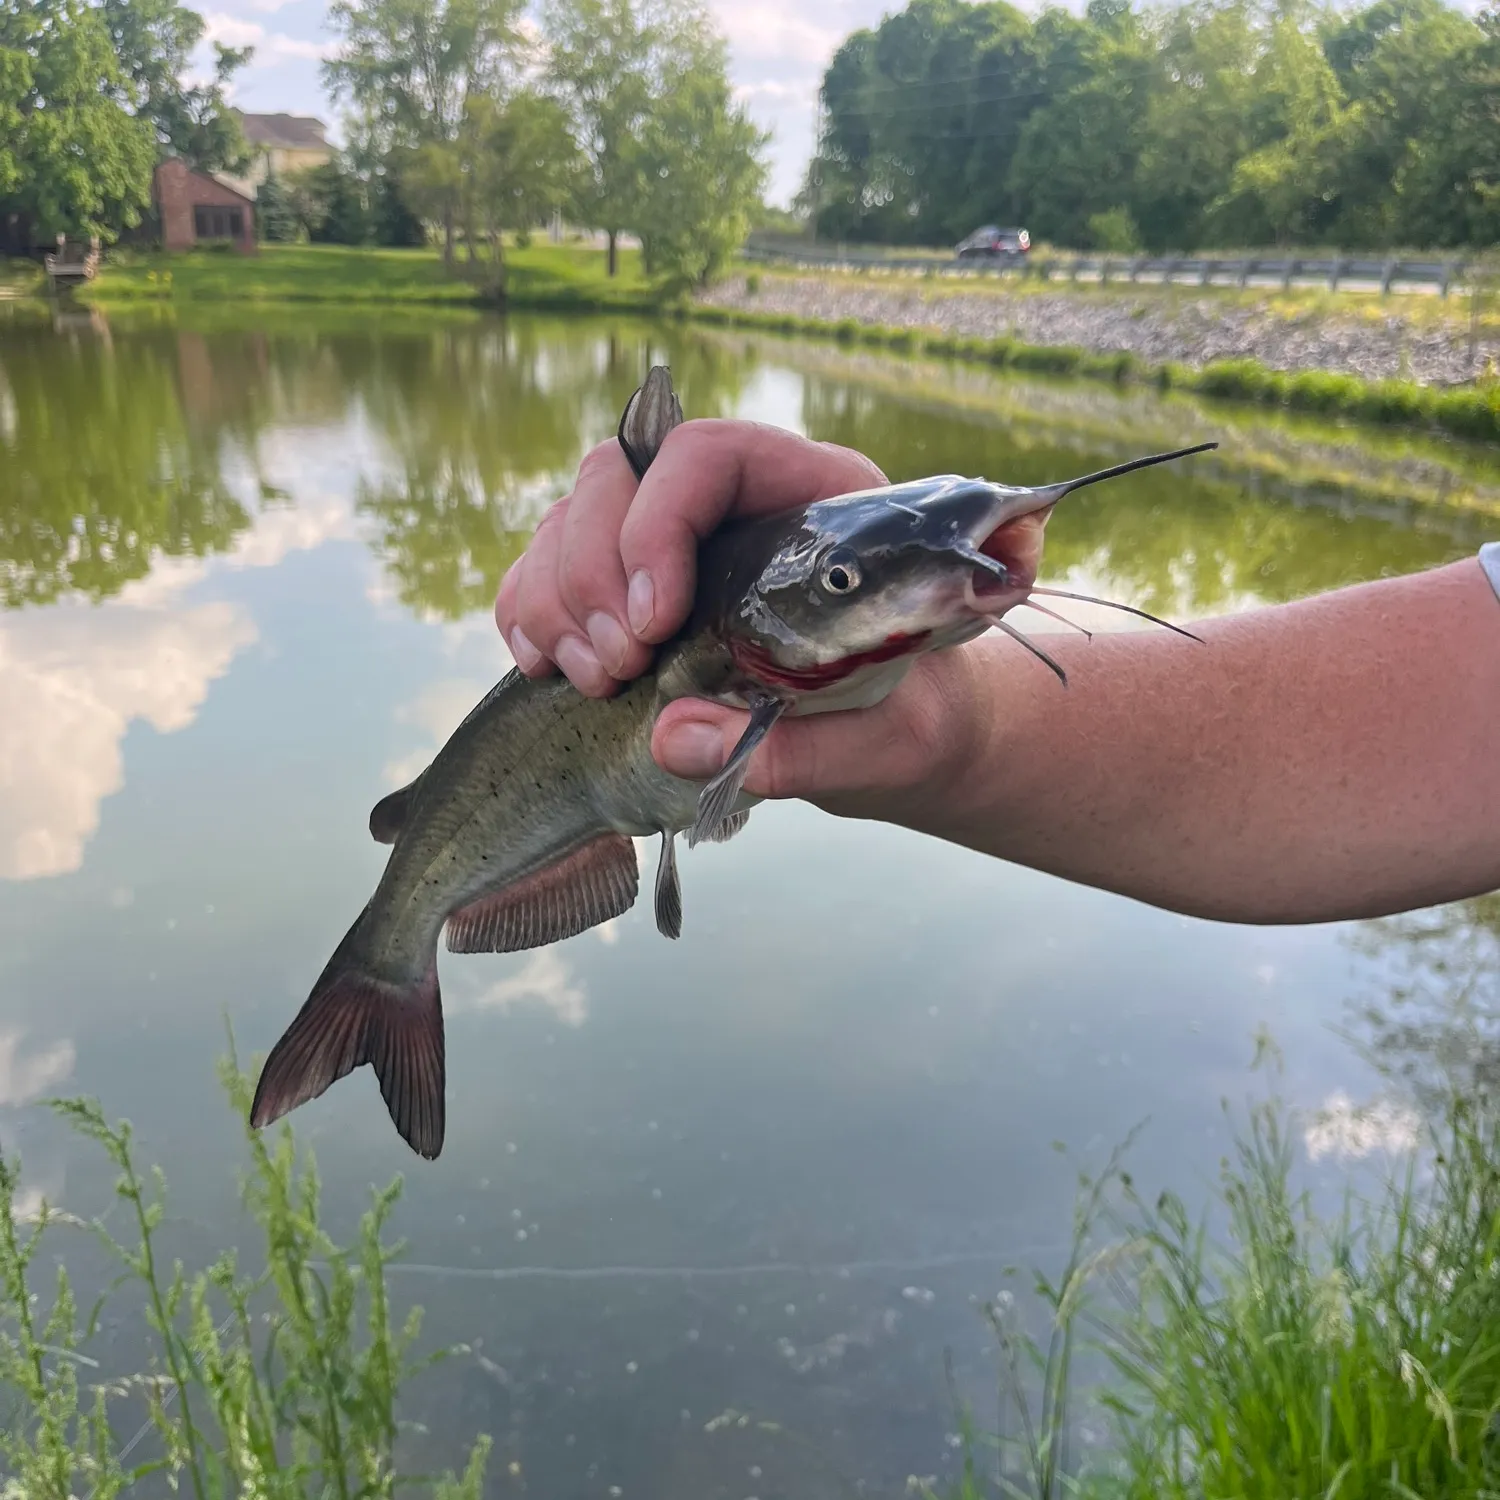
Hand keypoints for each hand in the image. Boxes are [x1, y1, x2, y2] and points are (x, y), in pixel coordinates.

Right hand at [494, 418, 985, 816]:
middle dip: (593, 573)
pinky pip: (546, 572)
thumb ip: (807, 747)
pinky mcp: (631, 590)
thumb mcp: (895, 742)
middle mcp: (735, 503)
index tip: (654, 622)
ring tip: (599, 683)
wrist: (908, 729)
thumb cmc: (916, 717)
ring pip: (568, 520)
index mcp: (818, 497)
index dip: (659, 521)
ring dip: (557, 603)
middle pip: (616, 479)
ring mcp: (673, 540)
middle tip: (620, 670)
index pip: (710, 455)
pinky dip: (531, 615)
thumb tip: (675, 737)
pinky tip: (554, 671)